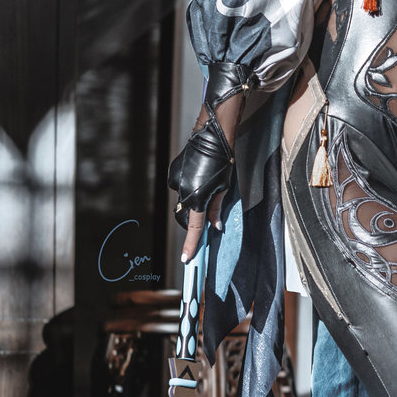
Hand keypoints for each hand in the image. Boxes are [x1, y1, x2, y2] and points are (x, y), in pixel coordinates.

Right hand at [167, 114, 234, 263]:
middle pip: (186, 216)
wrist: (211, 137)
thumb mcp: (224, 189)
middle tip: (206, 218)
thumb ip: (217, 210)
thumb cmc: (224, 162)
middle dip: (194, 220)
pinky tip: (198, 174)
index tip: (187, 259)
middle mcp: (183, 191)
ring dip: (193, 199)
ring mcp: (175, 181)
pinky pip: (179, 186)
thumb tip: (215, 226)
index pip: (195, 228)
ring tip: (206, 183)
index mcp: (198, 198)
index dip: (191, 245)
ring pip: (183, 200)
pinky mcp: (172, 172)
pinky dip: (188, 186)